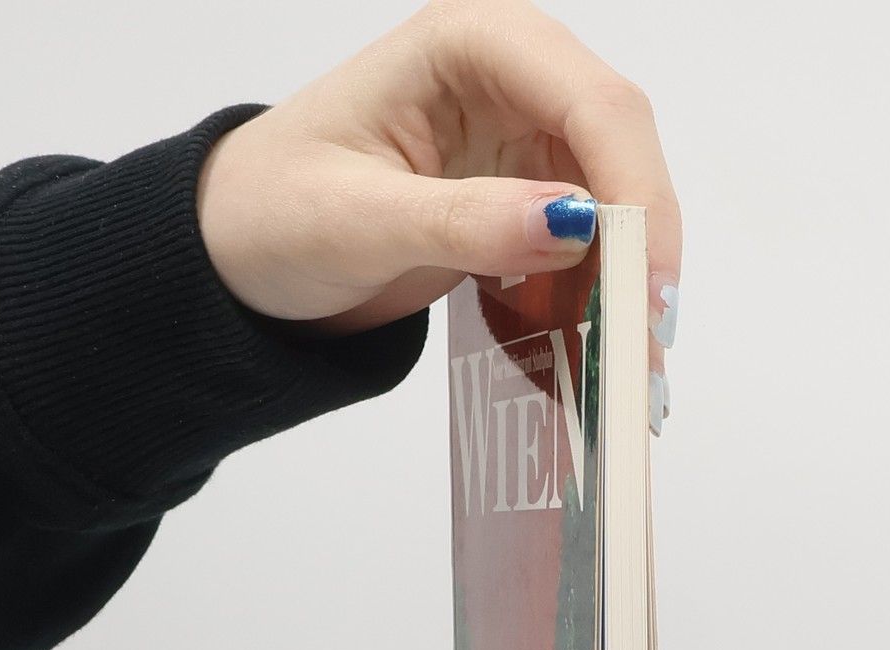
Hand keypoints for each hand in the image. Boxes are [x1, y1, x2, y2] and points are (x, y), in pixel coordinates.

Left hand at [196, 0, 680, 378]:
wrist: (240, 249)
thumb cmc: (273, 209)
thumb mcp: (358, 220)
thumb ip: (464, 220)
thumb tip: (572, 223)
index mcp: (468, 44)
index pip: (588, 100)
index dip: (634, 188)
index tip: (646, 283)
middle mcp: (511, 77)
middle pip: (619, 147)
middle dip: (643, 243)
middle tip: (650, 339)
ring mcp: (523, 138)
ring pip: (616, 201)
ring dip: (629, 281)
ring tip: (631, 366)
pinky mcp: (525, 198)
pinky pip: (587, 245)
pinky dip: (598, 298)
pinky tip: (600, 350)